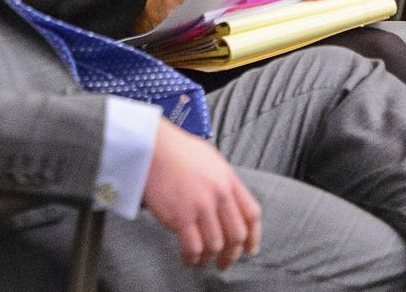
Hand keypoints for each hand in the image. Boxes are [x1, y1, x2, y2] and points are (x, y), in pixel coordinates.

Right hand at [143, 119, 261, 269]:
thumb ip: (222, 180)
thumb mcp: (210, 159)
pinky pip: (193, 248)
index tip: (249, 247)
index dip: (253, 236)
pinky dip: (192, 258)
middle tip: (224, 261)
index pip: (252, 214)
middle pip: (236, 235)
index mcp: (228, 179)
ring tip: (202, 259)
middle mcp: (219, 193)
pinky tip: (188, 258)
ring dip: (209, 257)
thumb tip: (228, 201)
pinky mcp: (181, 216)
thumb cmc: (176, 149)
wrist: (152, 145)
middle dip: (231, 254)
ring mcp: (201, 206)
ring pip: (216, 245)